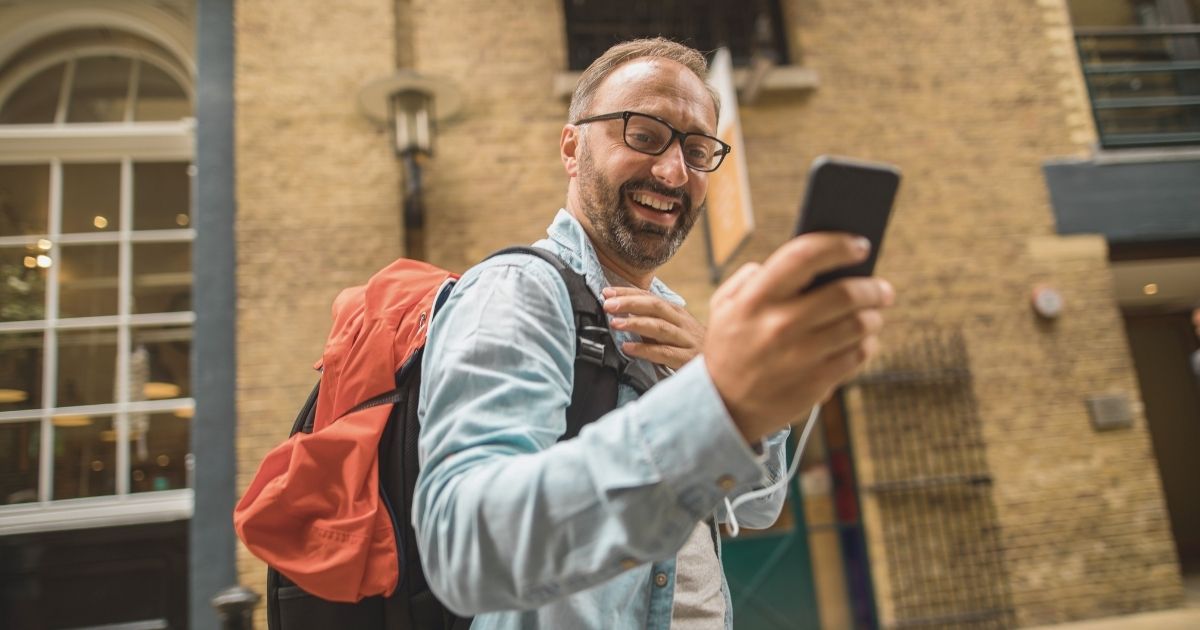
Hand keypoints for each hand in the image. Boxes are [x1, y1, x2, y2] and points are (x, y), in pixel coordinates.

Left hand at [602, 286, 704, 369]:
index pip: (650, 297)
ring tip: (615, 323)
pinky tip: (628, 348)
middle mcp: (683, 323)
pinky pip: (665, 353)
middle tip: (608, 304)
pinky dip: (645, 349)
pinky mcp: (688, 360)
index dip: (628, 293)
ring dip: (636, 323)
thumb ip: (652, 322)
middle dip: (630, 303)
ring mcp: (687, 340)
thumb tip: (621, 314)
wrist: (724, 368)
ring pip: (660, 327)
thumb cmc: (691, 349)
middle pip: (655, 307)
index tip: (607, 292)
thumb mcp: (674, 331)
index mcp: (677, 313)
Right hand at [704, 233, 893, 442]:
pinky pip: (858, 354)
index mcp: (755, 299)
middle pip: (845, 294)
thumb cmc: (730, 348)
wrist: (724, 407)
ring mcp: (800, 356)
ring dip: (873, 316)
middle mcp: (779, 325)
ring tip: (872, 314)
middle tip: (881, 288)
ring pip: (858, 325)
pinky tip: (862, 340)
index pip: (803, 256)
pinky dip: (867, 344)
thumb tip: (796, 263)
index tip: (859, 245)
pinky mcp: (816, 382)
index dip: (837, 245)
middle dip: (872, 287)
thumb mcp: (724, 306)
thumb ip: (751, 276)